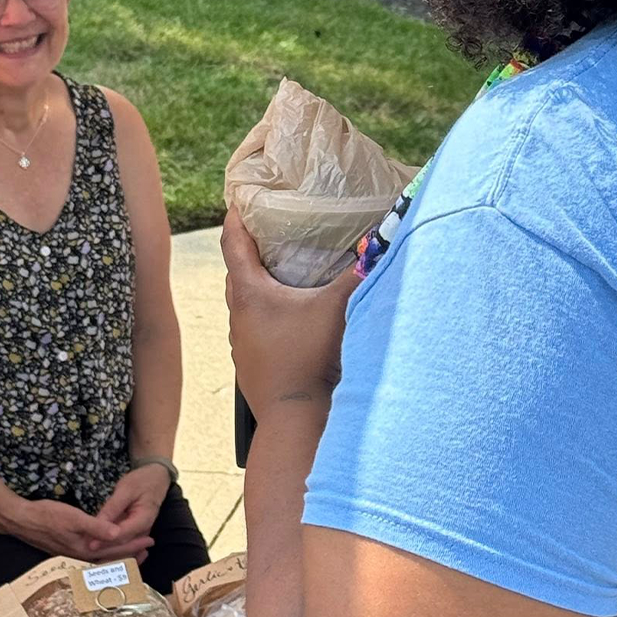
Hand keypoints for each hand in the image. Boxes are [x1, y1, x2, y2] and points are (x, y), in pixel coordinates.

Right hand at [3, 498, 153, 562]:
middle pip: (112, 559)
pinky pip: (96, 556)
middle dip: (132, 553)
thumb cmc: (46, 516)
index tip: (149, 540)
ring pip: (104, 559)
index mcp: (85, 550)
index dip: (134, 544)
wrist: (21, 519)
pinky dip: (108, 553)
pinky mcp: (69, 550)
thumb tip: (118, 533)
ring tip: (137, 551)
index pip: (116, 550)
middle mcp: (81, 557)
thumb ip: (96, 527)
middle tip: (149, 547)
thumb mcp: (73, 517)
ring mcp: (74, 555)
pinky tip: (110, 548)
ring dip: (121, 554)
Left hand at [90, 466, 170, 553]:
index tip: (90, 544)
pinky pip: (122, 542)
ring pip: (122, 546)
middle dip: (103, 548)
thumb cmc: (141, 481)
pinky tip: (96, 547)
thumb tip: (98, 524)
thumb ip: (113, 508)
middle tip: (83, 550)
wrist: (156, 480)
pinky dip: (110, 546)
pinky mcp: (134, 533)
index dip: (106, 540)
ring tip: (86, 551)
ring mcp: (140, 534)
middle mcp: (143, 531)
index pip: (123, 535)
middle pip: (122, 545)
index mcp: (143, 519)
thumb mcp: (126, 489)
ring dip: (106, 550)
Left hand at [222, 207, 360, 420]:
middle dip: (250, 249)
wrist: (294, 418)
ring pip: (245, 302)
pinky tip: (291, 317)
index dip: (236, 217)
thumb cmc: (308, 360)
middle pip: (237, 272)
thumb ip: (359, 272)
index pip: (232, 243)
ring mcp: (242, 342)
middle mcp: (238, 315)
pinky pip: (256, 327)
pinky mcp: (253, 364)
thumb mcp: (336, 308)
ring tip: (283, 271)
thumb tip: (383, 240)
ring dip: (259, 285)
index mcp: (249, 293)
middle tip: (270, 230)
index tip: (240, 198)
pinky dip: (269, 313)